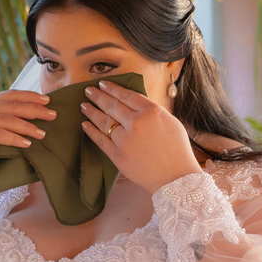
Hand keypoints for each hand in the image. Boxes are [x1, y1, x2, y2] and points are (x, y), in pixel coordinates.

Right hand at [0, 89, 55, 174]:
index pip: (10, 95)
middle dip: (34, 110)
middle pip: (11, 106)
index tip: (48, 101)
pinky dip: (15, 138)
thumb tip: (41, 112)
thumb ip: (12, 118)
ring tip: (42, 133)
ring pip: (6, 120)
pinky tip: (27, 144)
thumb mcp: (0, 130)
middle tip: (52, 116)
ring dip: (27, 127)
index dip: (30, 96)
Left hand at [81, 80, 200, 193]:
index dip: (112, 88)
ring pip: (103, 121)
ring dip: (91, 111)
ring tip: (84, 105)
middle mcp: (136, 123)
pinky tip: (85, 124)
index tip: (103, 84)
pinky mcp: (117, 155)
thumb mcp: (170, 122)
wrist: (176, 178)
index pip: (126, 95)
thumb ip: (152, 112)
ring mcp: (124, 139)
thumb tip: (135, 104)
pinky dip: (91, 130)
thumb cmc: (177, 150)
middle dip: (98, 96)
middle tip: (89, 90)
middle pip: (112, 105)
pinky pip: (100, 139)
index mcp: (151, 112)